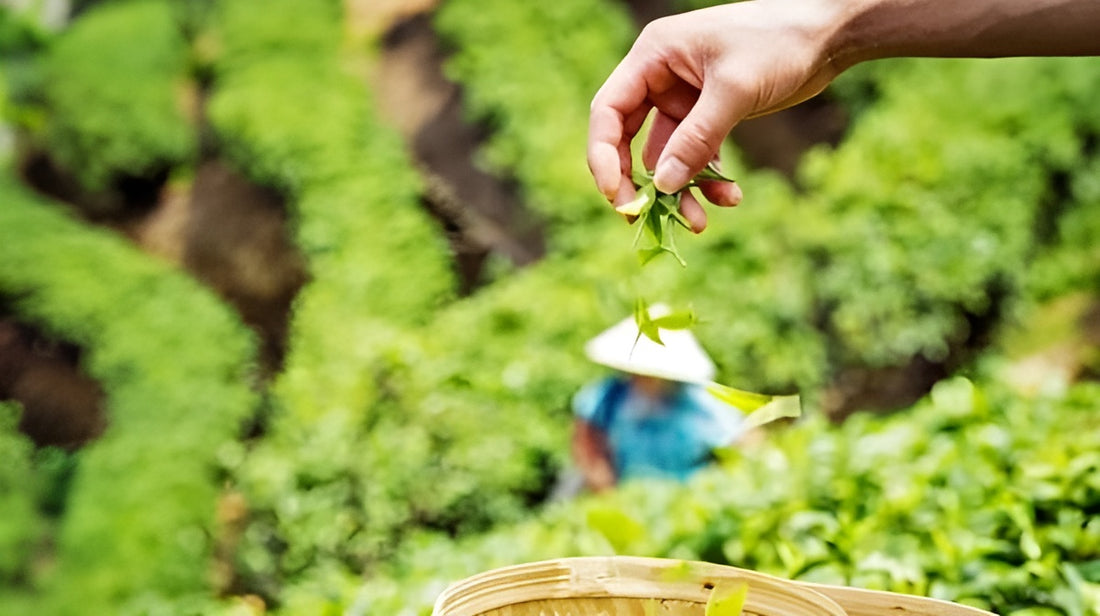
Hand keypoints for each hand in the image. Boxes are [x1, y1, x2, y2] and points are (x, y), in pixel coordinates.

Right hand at [587, 0, 846, 230]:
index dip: (604, 156)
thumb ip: (697, 138)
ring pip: (665, 156)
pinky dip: (707, 179)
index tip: (616, 196)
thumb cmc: (779, 42)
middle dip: (638, 182)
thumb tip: (664, 186)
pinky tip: (731, 197)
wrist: (827, 34)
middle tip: (644, 219)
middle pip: (627, 139)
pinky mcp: (708, 115)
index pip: (609, 111)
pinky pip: (695, 156)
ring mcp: (683, 98)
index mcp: (653, 56)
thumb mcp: (735, 90)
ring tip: (701, 221)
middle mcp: (660, 76)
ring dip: (681, 190)